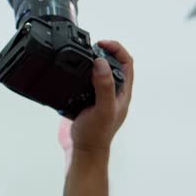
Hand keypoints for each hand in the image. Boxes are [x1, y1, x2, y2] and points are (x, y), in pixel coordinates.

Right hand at [59, 40, 133, 156]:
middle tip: (89, 47)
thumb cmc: (97, 134)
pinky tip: (69, 72)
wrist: (82, 151)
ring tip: (79, 55)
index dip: (116, 49)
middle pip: (112, 63)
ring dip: (89, 60)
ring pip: (97, 71)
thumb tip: (101, 63)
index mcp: (122, 92)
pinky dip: (77, 72)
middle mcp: (111, 91)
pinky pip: (82, 80)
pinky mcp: (83, 99)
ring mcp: (97, 95)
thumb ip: (105, 86)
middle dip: (102, 51)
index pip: (126, 62)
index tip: (101, 44)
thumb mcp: (103, 109)